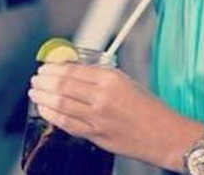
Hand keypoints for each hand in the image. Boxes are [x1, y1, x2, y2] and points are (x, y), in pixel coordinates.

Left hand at [28, 62, 187, 165]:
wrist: (169, 136)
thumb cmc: (149, 108)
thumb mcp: (125, 81)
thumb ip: (98, 75)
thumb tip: (71, 69)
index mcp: (110, 79)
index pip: (71, 70)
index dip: (53, 68)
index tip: (45, 67)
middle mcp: (102, 97)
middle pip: (62, 85)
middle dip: (43, 81)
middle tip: (35, 79)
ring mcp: (98, 118)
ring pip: (60, 104)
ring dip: (42, 97)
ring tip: (35, 93)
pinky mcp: (98, 135)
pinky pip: (67, 124)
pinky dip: (52, 115)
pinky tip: (45, 110)